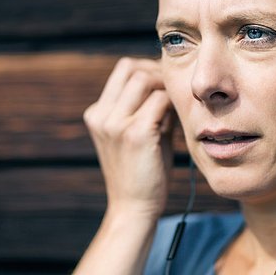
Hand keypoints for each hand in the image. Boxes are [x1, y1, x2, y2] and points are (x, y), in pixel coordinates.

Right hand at [83, 56, 175, 220]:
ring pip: (145, 79)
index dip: (148, 69)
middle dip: (158, 73)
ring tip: (175, 105)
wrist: (134, 207)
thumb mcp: (137, 132)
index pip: (123, 69)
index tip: (166, 84)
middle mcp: (101, 115)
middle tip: (175, 90)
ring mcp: (115, 124)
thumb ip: (147, 106)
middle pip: (132, 68)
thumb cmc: (142, 169)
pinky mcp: (135, 134)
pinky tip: (178, 119)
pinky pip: (160, 100)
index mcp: (97, 113)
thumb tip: (170, 80)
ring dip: (165, 87)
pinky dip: (172, 104)